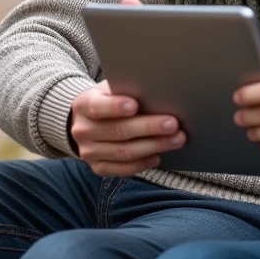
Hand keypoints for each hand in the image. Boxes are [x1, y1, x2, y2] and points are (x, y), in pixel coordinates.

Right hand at [70, 79, 185, 176]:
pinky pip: (122, 169)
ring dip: (153, 146)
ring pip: (123, 152)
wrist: (87, 122)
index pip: (98, 107)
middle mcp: (83, 130)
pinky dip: (142, 164)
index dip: (115, 107)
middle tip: (173, 124)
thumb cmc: (108, 100)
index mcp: (83, 105)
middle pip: (118, 131)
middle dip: (149, 127)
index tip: (135, 105)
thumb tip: (157, 92)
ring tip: (176, 139)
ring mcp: (89, 152)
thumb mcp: (110, 89)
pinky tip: (158, 156)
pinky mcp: (97, 168)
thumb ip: (126, 90)